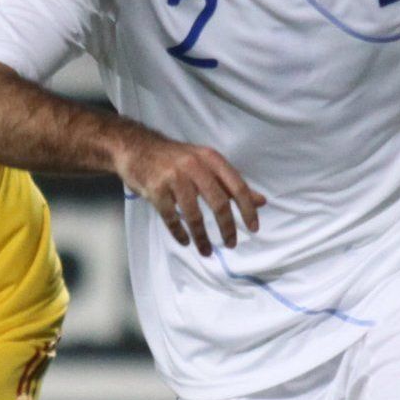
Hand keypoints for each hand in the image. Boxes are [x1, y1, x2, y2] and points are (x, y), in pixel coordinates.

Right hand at [115, 134, 263, 255]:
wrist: (137, 148)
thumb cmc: (176, 159)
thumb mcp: (207, 165)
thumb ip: (232, 184)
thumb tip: (262, 201)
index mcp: (211, 159)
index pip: (237, 186)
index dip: (247, 209)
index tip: (254, 229)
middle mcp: (194, 165)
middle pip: (218, 201)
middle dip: (227, 227)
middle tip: (232, 244)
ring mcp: (173, 176)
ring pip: (194, 214)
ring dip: (202, 237)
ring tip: (207, 251)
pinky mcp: (155, 188)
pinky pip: (171, 217)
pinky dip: (179, 233)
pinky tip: (185, 242)